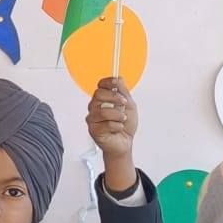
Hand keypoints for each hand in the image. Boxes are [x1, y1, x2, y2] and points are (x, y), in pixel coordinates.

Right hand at [86, 76, 139, 193]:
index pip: (100, 86)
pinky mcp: (93, 130)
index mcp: (103, 99)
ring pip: (103, 111)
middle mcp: (95, 107)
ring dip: (117, 115)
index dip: (108, 82)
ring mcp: (93, 119)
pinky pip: (105, 124)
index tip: (117, 83)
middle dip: (114, 98)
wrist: (125, 143)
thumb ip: (123, 93)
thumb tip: (119, 78)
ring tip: (123, 120)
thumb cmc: (125, 125)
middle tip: (124, 104)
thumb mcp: (129, 106)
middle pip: (98, 95)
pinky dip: (116, 126)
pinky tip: (117, 129)